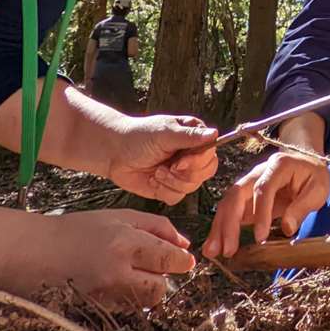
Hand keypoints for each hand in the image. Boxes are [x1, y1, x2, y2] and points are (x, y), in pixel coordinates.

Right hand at [33, 208, 194, 307]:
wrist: (32, 253)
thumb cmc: (75, 230)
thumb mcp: (117, 216)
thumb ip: (156, 226)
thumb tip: (184, 244)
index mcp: (123, 243)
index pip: (168, 259)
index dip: (181, 261)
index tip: (184, 259)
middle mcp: (115, 272)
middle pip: (160, 288)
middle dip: (163, 277)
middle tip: (152, 265)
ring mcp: (102, 296)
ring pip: (143, 302)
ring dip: (145, 289)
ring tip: (127, 272)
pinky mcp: (93, 312)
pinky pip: (125, 309)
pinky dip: (127, 298)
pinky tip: (112, 283)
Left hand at [104, 114, 218, 203]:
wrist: (115, 153)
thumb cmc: (138, 137)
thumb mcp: (164, 133)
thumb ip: (190, 136)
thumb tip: (214, 134)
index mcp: (194, 137)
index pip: (210, 154)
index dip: (197, 161)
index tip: (180, 162)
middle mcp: (191, 155)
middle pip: (205, 172)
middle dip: (184, 174)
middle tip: (168, 167)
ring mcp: (181, 173)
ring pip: (192, 187)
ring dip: (171, 181)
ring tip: (156, 172)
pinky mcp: (170, 188)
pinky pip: (177, 197)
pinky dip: (163, 190)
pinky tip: (152, 180)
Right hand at [203, 150, 329, 258]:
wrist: (306, 164)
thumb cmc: (313, 177)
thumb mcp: (318, 189)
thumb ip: (303, 207)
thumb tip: (287, 228)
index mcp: (279, 165)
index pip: (264, 188)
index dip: (260, 213)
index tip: (260, 238)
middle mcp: (258, 172)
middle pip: (237, 194)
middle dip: (230, 222)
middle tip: (228, 249)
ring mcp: (248, 184)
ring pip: (228, 203)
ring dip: (219, 227)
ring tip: (213, 252)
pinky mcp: (244, 197)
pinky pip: (229, 211)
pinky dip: (220, 228)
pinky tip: (214, 246)